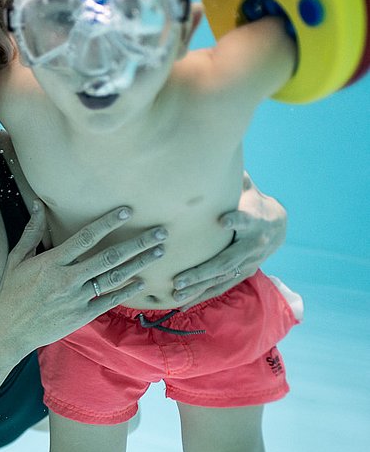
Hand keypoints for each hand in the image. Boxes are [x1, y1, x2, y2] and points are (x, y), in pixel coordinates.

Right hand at [0, 202, 166, 347]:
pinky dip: (127, 290)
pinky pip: (110, 300)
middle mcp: (68, 279)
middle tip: (160, 232)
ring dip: (139, 263)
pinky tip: (142, 280)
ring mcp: (77, 298)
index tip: (127, 211)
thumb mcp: (16, 259)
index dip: (108, 222)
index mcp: (51, 262)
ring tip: (159, 252)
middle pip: (110, 257)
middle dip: (138, 243)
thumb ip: (31, 232)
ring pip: (115, 278)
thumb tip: (37, 204)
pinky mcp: (82, 315)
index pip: (86, 237)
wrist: (10, 330)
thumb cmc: (11, 293)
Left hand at [171, 172, 286, 307]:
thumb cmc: (250, 201)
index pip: (246, 219)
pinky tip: (181, 302)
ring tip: (176, 292)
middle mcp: (253, 245)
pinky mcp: (241, 274)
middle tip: (179, 278)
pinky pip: (220, 287)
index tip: (224, 218)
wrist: (276, 224)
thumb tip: (216, 149)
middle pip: (227, 260)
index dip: (236, 218)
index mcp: (255, 220)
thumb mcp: (244, 188)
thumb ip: (232, 177)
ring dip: (198, 287)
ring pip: (221, 278)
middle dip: (202, 271)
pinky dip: (201, 295)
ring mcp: (248, 263)